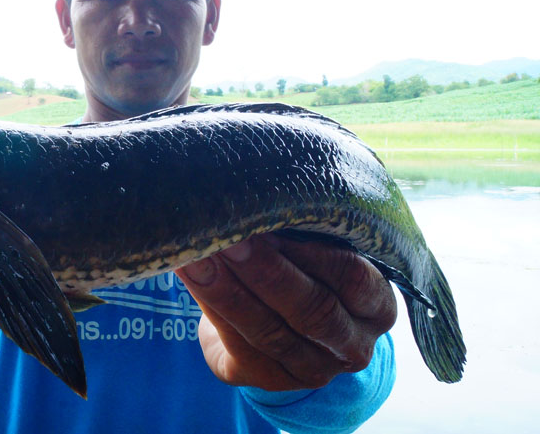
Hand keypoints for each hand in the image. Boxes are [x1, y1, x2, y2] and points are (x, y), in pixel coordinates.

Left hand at [175, 232, 396, 390]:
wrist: (276, 321)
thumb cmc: (303, 266)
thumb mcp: (318, 246)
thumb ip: (302, 227)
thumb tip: (257, 188)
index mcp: (376, 305)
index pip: (353, 278)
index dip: (313, 252)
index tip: (272, 221)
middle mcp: (352, 345)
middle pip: (312, 310)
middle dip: (265, 272)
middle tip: (228, 236)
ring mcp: (313, 369)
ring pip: (270, 332)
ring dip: (228, 290)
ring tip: (197, 254)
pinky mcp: (271, 379)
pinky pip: (239, 346)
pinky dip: (213, 307)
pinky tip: (191, 275)